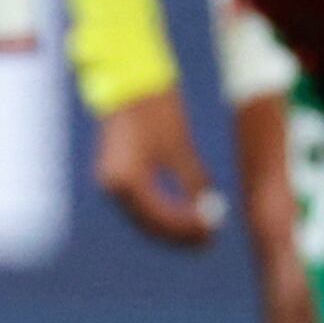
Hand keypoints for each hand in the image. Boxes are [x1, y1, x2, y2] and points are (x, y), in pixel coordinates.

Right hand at [95, 90, 223, 247]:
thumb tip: (208, 210)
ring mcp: (110, 183)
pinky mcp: (115, 177)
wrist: (128, 84)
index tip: (213, 230)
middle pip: (149, 223)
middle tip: (209, 238)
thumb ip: (193, 182)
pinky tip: (183, 216)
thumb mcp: (180, 147)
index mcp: (125, 178)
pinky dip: (160, 212)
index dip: (188, 227)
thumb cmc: (156, 110)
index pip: (160, 216)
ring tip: (200, 231)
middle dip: (179, 233)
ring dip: (171, 226)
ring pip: (143, 217)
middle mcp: (112, 185)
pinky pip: (139, 204)